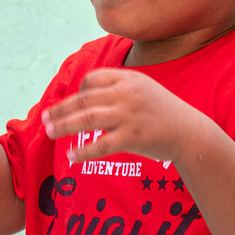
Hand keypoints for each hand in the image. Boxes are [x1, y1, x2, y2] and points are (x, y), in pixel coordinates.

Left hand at [42, 68, 207, 164]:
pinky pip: (100, 145)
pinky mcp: (133, 137)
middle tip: (44, 119)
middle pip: (84, 99)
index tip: (69, 104)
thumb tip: (84, 94)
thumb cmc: (163, 112)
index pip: (92, 79)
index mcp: (128, 78)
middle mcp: (127, 93)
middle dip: (61, 109)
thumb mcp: (143, 88)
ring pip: (87, 119)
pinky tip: (71, 156)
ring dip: (65, 126)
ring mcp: (129, 115)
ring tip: (49, 132)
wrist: (191, 132)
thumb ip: (117, 88)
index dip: (77, 91)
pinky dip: (83, 151)